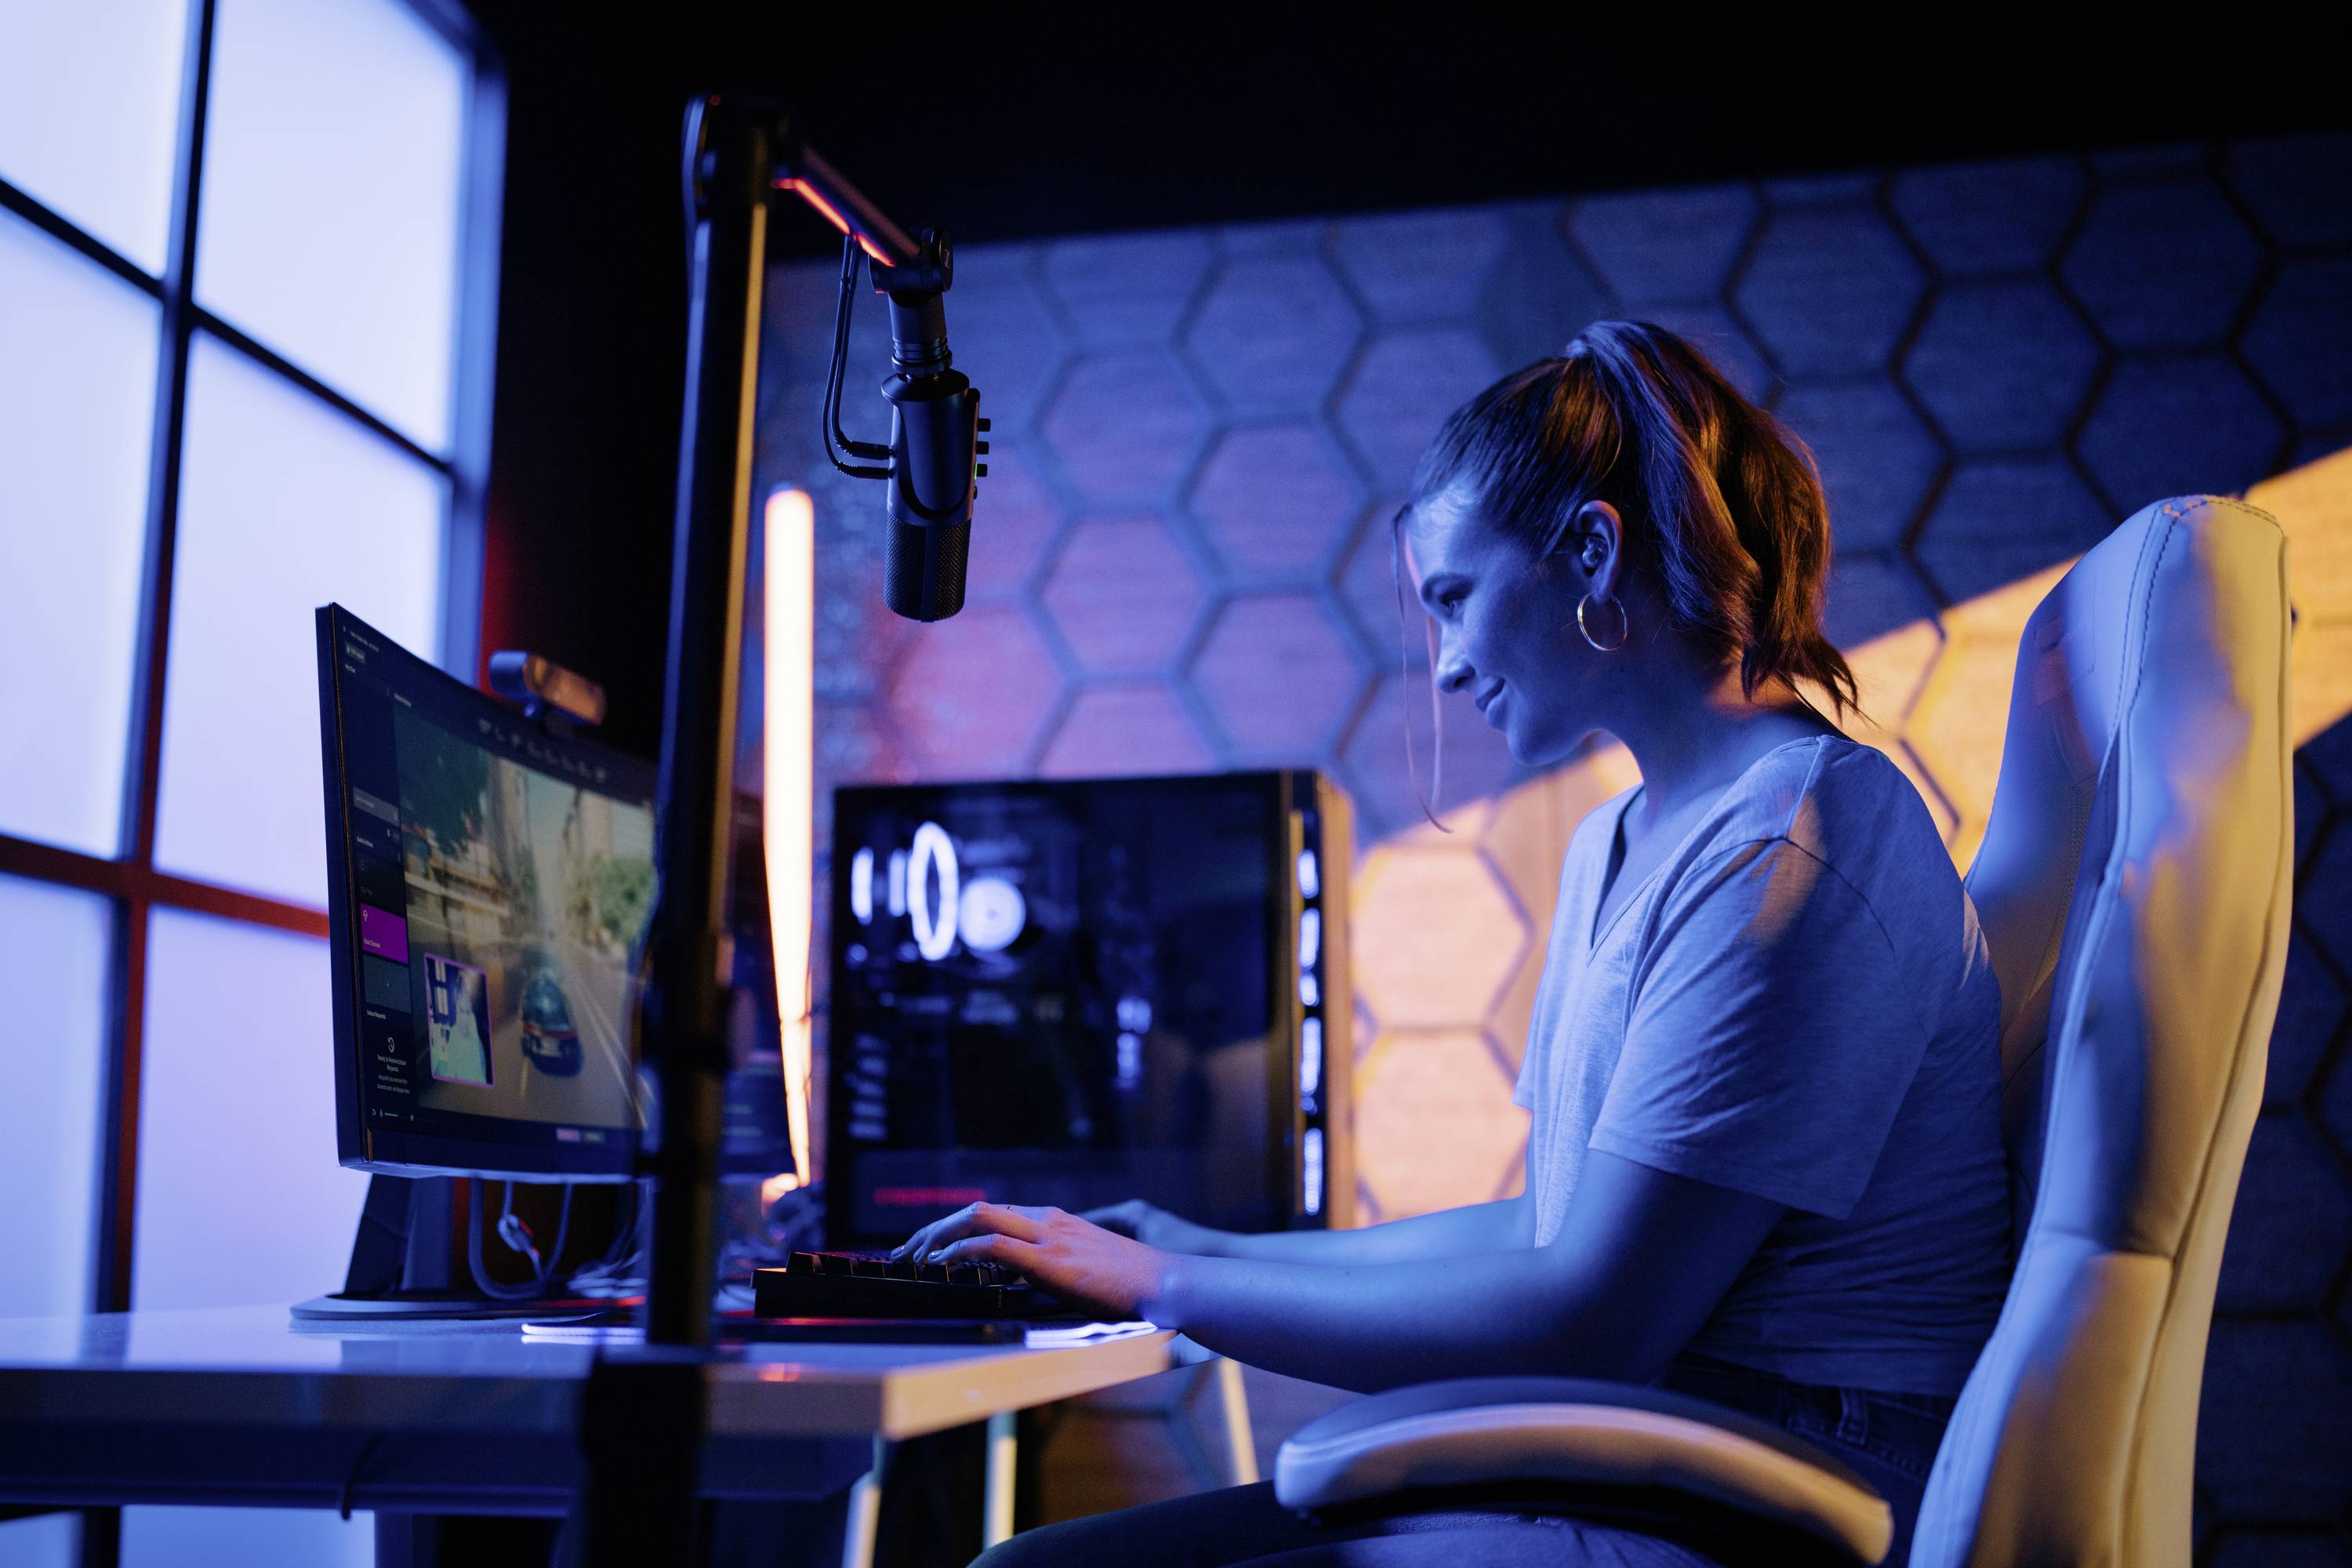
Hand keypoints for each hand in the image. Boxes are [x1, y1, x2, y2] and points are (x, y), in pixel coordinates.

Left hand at [892, 1202, 1178, 1320]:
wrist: (1166, 1282)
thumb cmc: (1133, 1286)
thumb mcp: (1085, 1272)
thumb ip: (1053, 1270)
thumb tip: (1021, 1284)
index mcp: (1054, 1222)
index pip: (992, 1214)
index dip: (954, 1229)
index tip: (927, 1250)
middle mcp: (1047, 1220)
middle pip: (976, 1209)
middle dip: (934, 1229)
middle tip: (904, 1253)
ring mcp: (1049, 1236)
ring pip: (977, 1217)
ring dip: (938, 1236)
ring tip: (913, 1258)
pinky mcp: (1051, 1259)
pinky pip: (994, 1245)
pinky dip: (960, 1251)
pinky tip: (941, 1266)